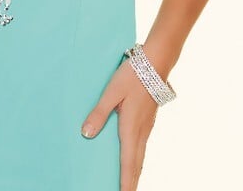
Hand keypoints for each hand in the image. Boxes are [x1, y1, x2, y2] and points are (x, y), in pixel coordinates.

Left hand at [80, 58, 158, 190]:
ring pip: (141, 155)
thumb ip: (99, 113)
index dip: (126, 182)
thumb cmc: (132, 76)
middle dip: (131, 181)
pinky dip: (138, 158)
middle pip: (137, 164)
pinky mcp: (148, 118)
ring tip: (129, 182)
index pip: (128, 163)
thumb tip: (86, 134)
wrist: (156, 62)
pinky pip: (142, 145)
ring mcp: (147, 125)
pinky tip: (134, 156)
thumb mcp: (111, 92)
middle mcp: (141, 131)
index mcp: (131, 128)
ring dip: (135, 171)